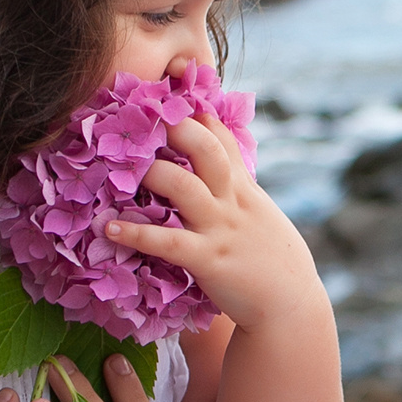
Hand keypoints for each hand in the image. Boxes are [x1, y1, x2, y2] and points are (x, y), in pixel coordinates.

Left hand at [108, 104, 326, 334]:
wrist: (291, 307)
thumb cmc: (274, 263)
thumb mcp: (261, 216)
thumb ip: (238, 190)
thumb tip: (218, 171)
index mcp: (244, 189)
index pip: (222, 137)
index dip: (195, 112)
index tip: (168, 93)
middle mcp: (232, 201)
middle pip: (205, 149)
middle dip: (175, 128)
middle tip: (140, 116)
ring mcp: (220, 229)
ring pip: (184, 187)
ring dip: (150, 173)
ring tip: (118, 168)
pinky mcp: (208, 260)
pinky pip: (168, 242)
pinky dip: (136, 233)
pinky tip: (110, 227)